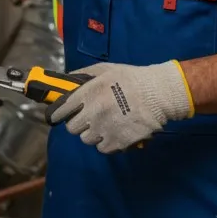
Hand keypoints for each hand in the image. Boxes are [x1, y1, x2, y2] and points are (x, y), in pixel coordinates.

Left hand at [46, 61, 193, 153]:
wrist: (158, 94)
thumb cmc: (132, 79)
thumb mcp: (106, 69)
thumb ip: (83, 75)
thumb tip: (66, 80)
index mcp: (88, 93)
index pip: (62, 110)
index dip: (59, 114)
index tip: (58, 116)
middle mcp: (93, 113)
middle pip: (72, 128)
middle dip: (79, 124)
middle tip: (89, 119)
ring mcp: (105, 129)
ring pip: (87, 139)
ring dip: (93, 134)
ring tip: (105, 124)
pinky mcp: (117, 142)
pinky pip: (102, 148)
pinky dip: (107, 142)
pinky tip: (115, 132)